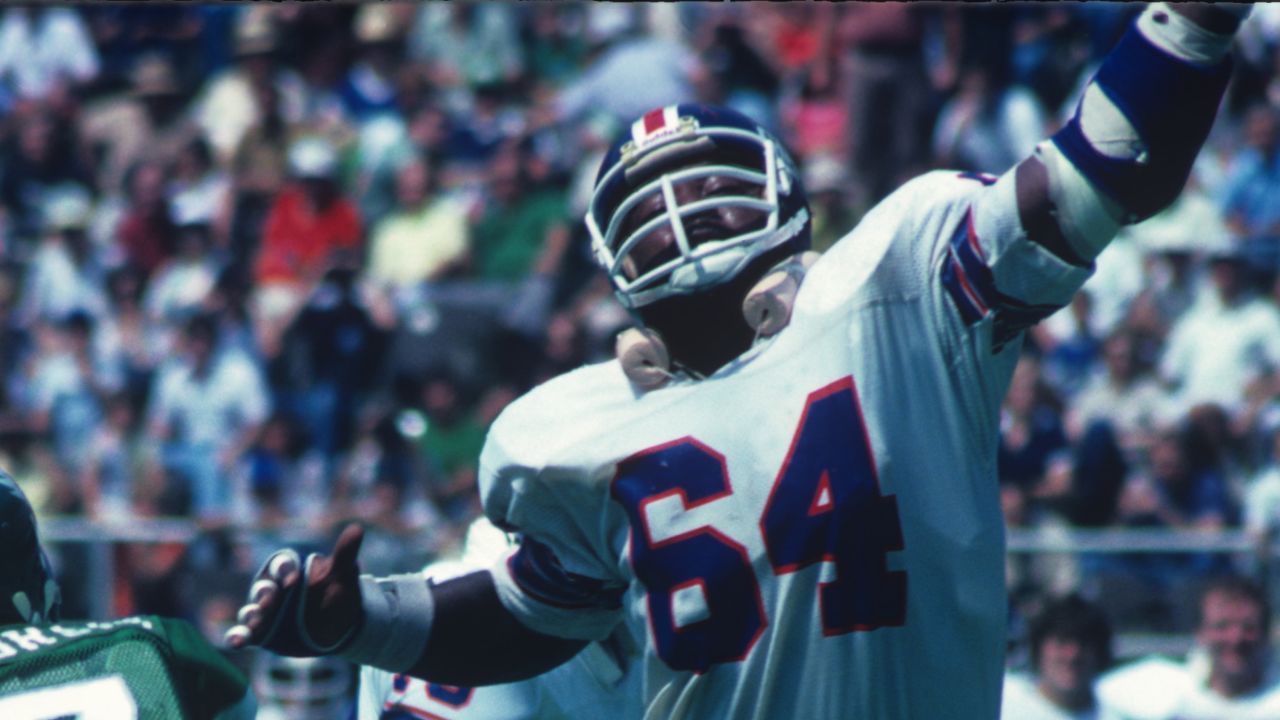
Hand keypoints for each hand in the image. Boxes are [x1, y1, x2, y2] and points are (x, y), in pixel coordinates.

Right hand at [224, 523, 365, 655]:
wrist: (339, 627)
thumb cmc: (337, 594)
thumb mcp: (343, 576)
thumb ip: (344, 554)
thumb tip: (356, 528)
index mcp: (290, 569)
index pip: (282, 565)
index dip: (285, 570)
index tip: (292, 580)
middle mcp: (272, 587)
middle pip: (263, 587)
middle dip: (265, 594)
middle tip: (269, 601)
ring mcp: (263, 610)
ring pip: (251, 610)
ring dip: (250, 615)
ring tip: (254, 622)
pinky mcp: (260, 632)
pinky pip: (244, 633)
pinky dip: (237, 636)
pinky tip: (236, 642)